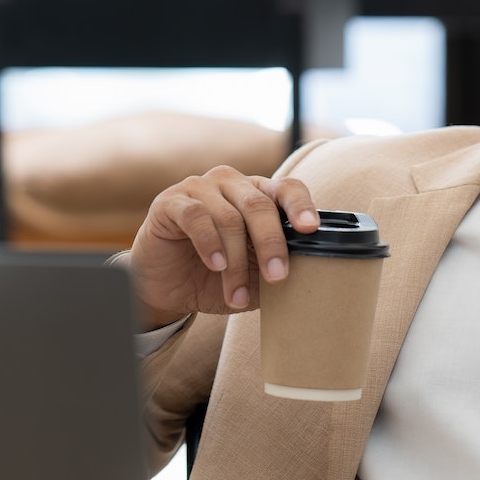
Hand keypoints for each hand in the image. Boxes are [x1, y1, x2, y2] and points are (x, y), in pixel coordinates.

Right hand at [129, 166, 320, 329]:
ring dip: (236, 263)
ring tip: (238, 296)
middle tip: (277, 277)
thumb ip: (277, 267)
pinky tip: (215, 266)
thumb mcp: (253, 276)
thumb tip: (313, 271)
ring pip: (228, 218)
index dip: (300, 206)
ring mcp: (199, 188)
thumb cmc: (214, 277)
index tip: (311, 229)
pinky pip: (196, 217)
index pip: (286, 188)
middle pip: (259, 205)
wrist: (166, 288)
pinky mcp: (171, 202)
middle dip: (271, 244)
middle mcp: (230, 184)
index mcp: (257, 194)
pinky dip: (210, 244)